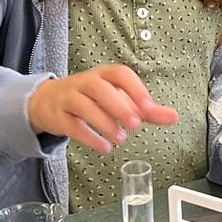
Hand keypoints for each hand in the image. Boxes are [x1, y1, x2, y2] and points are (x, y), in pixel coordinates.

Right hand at [27, 65, 178, 153]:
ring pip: (83, 105)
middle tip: (136, 125)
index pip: (120, 74)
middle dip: (119, 106)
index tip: (148, 107)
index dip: (134, 89)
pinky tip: (104, 147)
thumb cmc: (91, 99)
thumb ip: (146, 110)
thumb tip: (174, 117)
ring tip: (121, 140)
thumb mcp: (118, 100)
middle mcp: (85, 82)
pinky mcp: (58, 116)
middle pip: (99, 88)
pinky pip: (71, 125)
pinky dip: (88, 137)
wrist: (47, 101)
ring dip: (104, 122)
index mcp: (104, 75)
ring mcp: (69, 98)